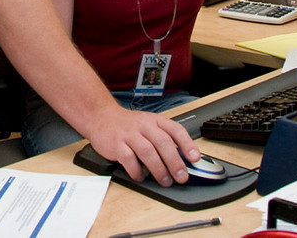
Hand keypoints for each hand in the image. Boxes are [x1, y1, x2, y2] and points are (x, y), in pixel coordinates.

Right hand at [84, 108, 198, 186]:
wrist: (101, 116)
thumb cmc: (128, 124)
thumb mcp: (148, 125)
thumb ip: (163, 138)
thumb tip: (181, 159)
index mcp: (154, 120)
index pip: (175, 129)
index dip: (187, 144)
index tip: (195, 158)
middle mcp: (143, 126)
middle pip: (163, 143)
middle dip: (174, 162)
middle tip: (181, 176)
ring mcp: (129, 134)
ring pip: (147, 152)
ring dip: (159, 169)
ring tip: (165, 180)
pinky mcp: (116, 144)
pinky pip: (129, 159)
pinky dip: (137, 171)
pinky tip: (141, 176)